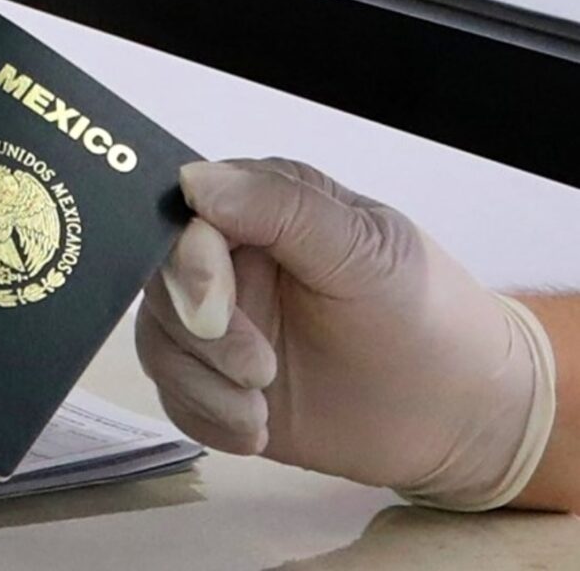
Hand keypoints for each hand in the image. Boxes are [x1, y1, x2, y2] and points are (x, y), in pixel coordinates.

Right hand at [137, 158, 553, 510]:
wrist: (452, 414)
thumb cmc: (421, 316)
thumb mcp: (363, 249)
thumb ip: (281, 208)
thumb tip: (195, 180)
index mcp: (263, 207)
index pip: (187, 218)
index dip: (189, 264)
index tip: (217, 307)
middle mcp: (229, 260)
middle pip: (160, 283)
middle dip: (202, 335)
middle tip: (257, 370)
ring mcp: (218, 323)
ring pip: (157, 341)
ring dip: (204, 386)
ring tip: (261, 410)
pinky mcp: (214, 380)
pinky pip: (172, 395)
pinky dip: (206, 418)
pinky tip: (256, 429)